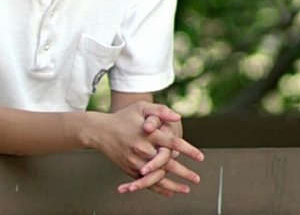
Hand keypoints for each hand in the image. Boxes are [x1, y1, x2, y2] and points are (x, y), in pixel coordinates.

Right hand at [88, 101, 202, 192]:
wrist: (99, 131)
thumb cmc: (123, 117)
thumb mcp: (140, 107)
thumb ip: (160, 111)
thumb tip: (177, 117)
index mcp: (147, 133)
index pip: (172, 142)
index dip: (188, 150)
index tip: (200, 157)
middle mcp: (141, 148)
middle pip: (167, 164)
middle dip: (184, 173)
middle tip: (197, 179)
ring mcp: (134, 161)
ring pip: (157, 176)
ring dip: (173, 185)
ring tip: (186, 189)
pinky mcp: (129, 169)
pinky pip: (146, 182)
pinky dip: (158, 189)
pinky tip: (169, 192)